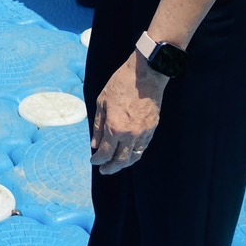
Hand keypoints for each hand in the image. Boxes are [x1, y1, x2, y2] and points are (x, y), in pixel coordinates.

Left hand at [89, 54, 166, 174]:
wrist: (146, 74)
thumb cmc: (121, 84)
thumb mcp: (102, 102)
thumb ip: (99, 126)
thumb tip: (95, 144)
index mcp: (115, 128)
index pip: (105, 153)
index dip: (98, 160)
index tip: (93, 161)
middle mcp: (130, 135)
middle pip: (121, 160)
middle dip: (110, 168)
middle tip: (103, 171)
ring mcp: (143, 133)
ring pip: (134, 157)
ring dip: (124, 163)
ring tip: (116, 165)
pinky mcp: (152, 129)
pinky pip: (143, 148)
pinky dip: (135, 154)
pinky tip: (129, 153)